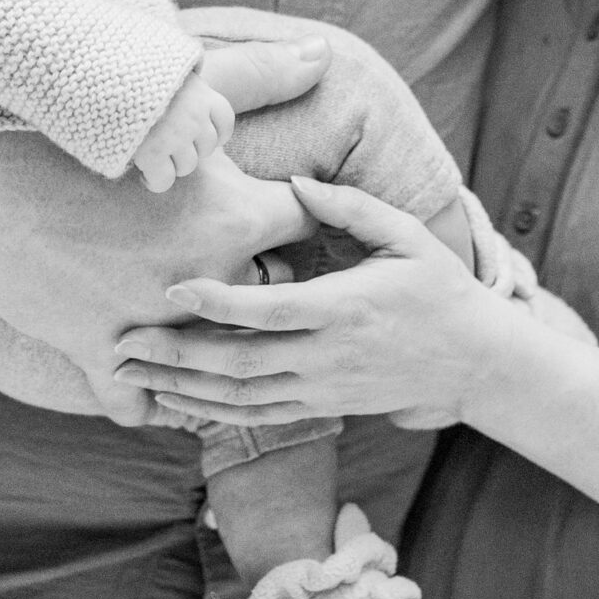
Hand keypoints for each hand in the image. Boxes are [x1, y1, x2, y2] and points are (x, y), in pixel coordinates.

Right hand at [0, 60, 324, 370]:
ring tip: (201, 328)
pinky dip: (146, 395)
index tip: (283, 214)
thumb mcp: (174, 97)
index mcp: (235, 220)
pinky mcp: (104, 359)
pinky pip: (142, 405)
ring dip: (209, 346)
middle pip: (270, 299)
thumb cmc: (82, 131)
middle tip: (242, 267)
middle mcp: (208, 283)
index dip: (298, 216)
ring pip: (211, 359)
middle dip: (261, 285)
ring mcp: (156, 328)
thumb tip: (322, 51)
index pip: (307, 225)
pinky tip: (147, 373)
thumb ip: (259, 77)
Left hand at [111, 173, 511, 425]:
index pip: (272, 310)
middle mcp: (329, 356)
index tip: (174, 285)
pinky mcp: (321, 408)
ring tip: (129, 375)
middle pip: (241, 363)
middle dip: (177, 355)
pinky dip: (211, 412)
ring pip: (241, 399)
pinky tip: (173, 400)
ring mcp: (323, 389)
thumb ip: (351, 207)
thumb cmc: (439, 289)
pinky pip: (257, 417)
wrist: (474, 363)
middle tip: (123, 342)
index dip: (220, 301)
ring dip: (181, 389)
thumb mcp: (407, 235)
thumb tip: (299, 181)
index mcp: (346, 308)